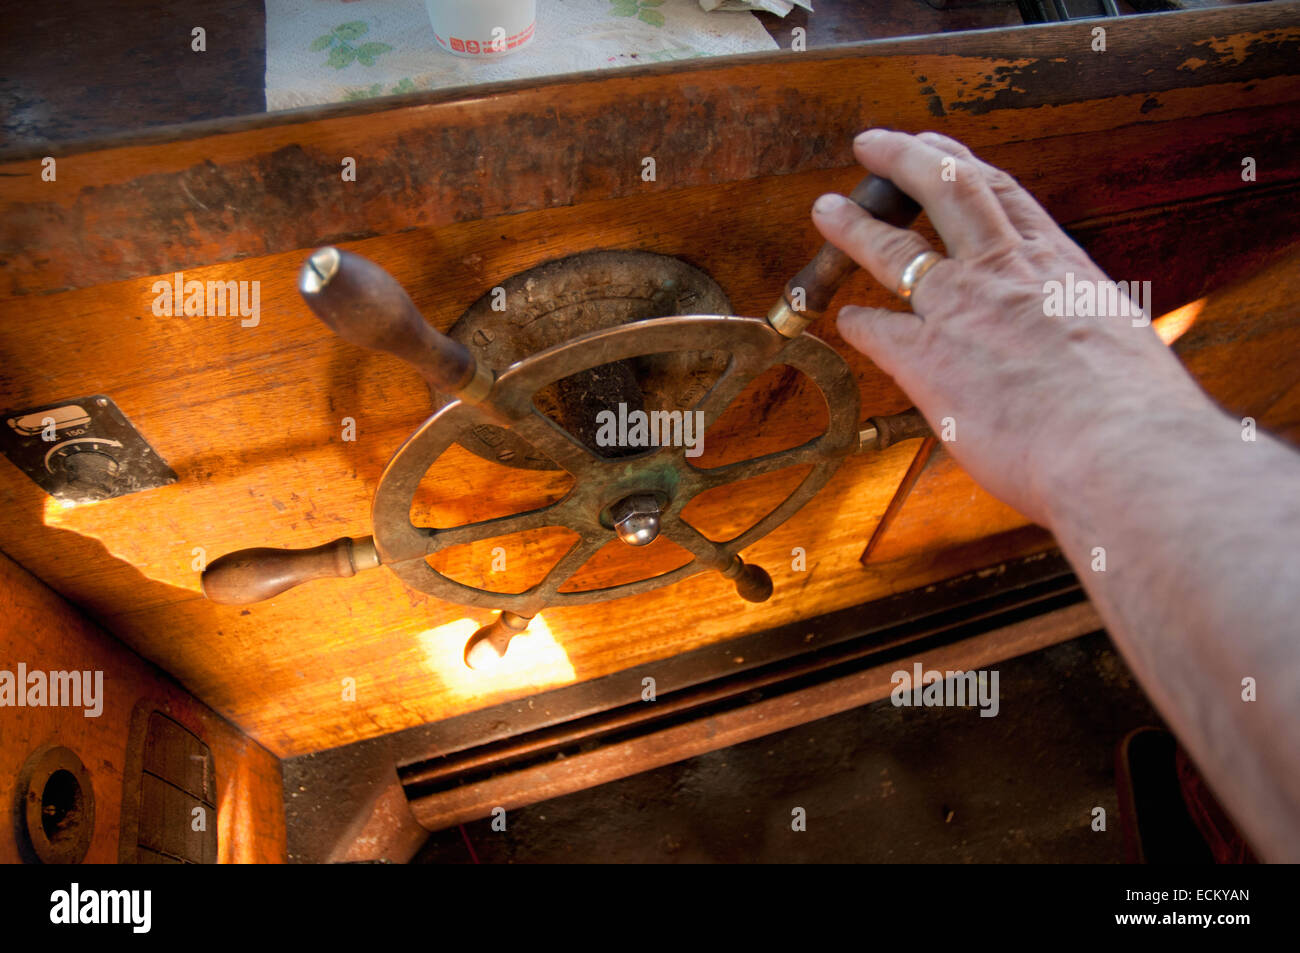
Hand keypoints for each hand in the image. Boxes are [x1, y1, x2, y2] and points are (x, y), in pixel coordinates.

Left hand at [812, 129, 1208, 525]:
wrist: (1121, 448)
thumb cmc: (1135, 414)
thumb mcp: (1118, 342)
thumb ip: (1078, 330)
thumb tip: (1073, 350)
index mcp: (1056, 264)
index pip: (1001, 194)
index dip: (961, 162)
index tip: (937, 145)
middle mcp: (1005, 272)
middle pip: (943, 190)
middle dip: (901, 158)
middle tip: (870, 143)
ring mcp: (962, 310)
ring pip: (894, 248)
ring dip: (854, 225)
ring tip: (826, 209)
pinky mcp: (928, 360)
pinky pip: (876, 331)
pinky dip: (857, 323)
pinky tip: (844, 321)